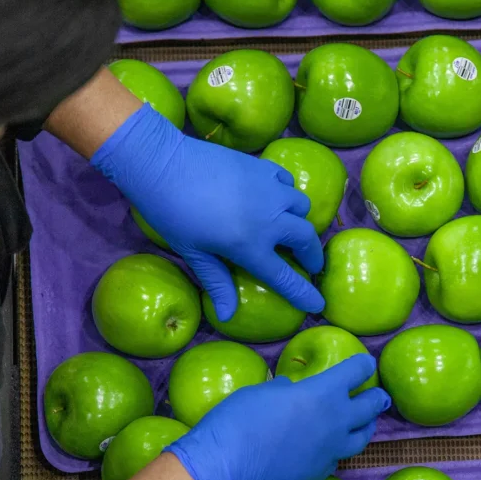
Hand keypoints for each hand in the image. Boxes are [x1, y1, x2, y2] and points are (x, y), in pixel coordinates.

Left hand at [90, 103, 323, 319]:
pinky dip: (287, 192)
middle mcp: (269, 218)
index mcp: (250, 246)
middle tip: (308, 262)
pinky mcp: (263, 167)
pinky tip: (273, 196)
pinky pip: (288, 182)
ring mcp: (270, 189)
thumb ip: (216, 281)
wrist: (162, 164)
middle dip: (311, 254)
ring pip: (302, 206)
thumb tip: (227, 315)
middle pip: (305, 238)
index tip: (318, 304)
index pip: (285, 277)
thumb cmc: (172, 213)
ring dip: (300, 220)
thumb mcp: (193, 252)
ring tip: (288, 226)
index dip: (303, 293)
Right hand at [165, 354, 389, 479]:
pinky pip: (337, 459)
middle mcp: (335, 421)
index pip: (356, 371)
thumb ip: (283, 390)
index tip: (364, 362)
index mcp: (323, 392)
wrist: (226, 464)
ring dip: (366, 427)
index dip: (362, 364)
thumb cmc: (239, 418)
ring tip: (366, 423)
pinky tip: (331, 449)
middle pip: (370, 406)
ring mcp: (330, 451)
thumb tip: (289, 389)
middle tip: (379, 395)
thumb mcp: (261, 392)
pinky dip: (338, 451)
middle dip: (376, 397)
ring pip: (362, 438)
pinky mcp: (319, 473)